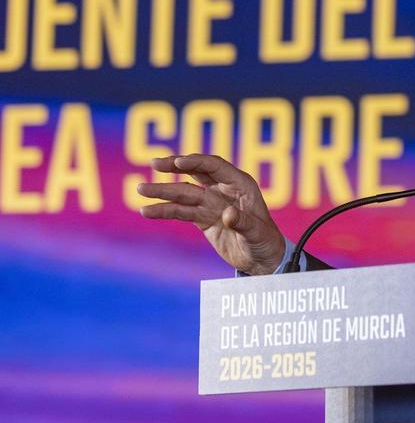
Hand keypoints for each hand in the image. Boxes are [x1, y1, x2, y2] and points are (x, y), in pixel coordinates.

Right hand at [138, 154, 286, 274]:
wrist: (263, 260)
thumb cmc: (266, 242)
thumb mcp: (257, 233)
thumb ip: (243, 223)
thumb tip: (227, 215)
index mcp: (241, 185)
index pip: (215, 167)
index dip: (196, 162)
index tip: (177, 162)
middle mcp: (224, 190)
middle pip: (196, 172)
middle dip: (174, 166)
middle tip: (154, 164)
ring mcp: (212, 203)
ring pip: (184, 192)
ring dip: (163, 191)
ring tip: (141, 189)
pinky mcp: (203, 218)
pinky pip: (181, 211)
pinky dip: (164, 211)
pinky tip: (147, 211)